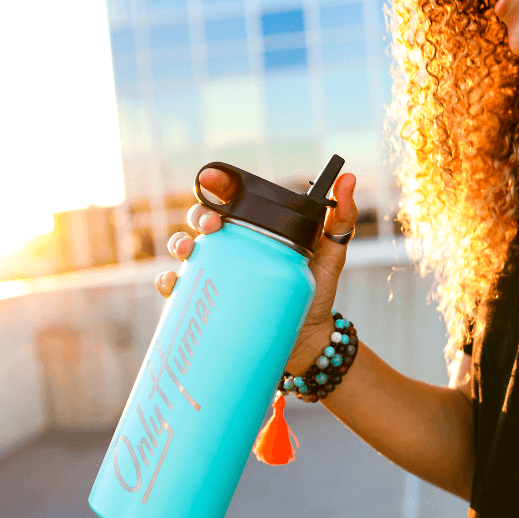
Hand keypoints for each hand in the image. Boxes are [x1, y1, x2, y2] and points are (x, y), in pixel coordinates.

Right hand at [155, 167, 357, 373]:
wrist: (309, 339)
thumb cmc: (318, 291)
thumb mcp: (330, 252)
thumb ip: (341, 217)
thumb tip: (349, 179)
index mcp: (255, 230)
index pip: (229, 201)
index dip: (216, 185)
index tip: (212, 180)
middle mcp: (231, 248)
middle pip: (202, 222)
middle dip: (198, 216)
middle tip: (211, 225)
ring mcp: (218, 275)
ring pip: (185, 251)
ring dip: (179, 244)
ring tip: (189, 250)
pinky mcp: (209, 303)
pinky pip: (181, 291)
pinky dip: (169, 283)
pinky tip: (175, 283)